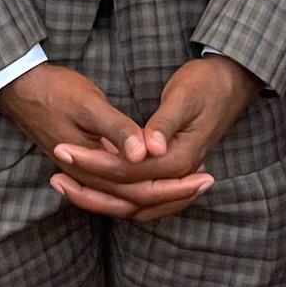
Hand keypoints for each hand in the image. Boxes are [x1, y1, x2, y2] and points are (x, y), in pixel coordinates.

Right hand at [0, 63, 218, 218]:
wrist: (18, 86)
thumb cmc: (53, 90)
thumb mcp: (88, 103)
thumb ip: (116, 129)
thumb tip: (143, 154)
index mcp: (90, 164)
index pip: (139, 189)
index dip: (174, 186)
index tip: (204, 177)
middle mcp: (86, 176)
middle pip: (135, 200)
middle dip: (173, 194)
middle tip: (207, 182)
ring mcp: (82, 173)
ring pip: (124, 200)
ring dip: (157, 195)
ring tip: (188, 185)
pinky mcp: (82, 165)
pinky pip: (114, 190)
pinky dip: (138, 190)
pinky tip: (153, 179)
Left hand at [50, 55, 257, 223]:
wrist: (231, 82)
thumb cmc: (206, 84)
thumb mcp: (184, 96)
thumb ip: (164, 125)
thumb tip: (148, 150)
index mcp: (181, 159)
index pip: (129, 171)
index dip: (94, 162)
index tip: (63, 149)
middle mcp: (179, 175)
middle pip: (129, 196)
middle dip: (89, 188)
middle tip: (54, 177)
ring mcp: (177, 177)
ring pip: (133, 204)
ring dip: (99, 199)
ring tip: (64, 186)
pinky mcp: (170, 173)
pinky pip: (139, 197)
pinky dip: (115, 195)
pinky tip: (93, 185)